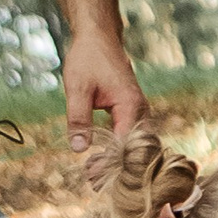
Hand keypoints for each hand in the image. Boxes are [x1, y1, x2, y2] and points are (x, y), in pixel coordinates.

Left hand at [62, 23, 147, 162]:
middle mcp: (140, 110)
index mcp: (130, 105)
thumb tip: (79, 149)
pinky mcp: (132, 111)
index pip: (127, 145)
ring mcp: (138, 110)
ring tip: (94, 175)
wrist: (98, 36)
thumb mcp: (77, 88)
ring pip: (135, 145)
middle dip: (117, 168)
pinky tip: (100, 160)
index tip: (93, 175)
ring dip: (118, 161)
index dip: (111, 164)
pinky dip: (118, 150)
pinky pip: (131, 136)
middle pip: (136, 150)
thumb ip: (78, 118)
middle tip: (92, 180)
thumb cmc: (88, 58)